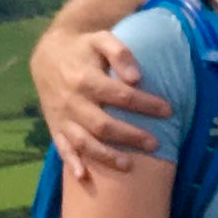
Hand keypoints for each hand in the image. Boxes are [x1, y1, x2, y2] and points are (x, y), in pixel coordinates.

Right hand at [32, 28, 169, 181]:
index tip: (169, 110)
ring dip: (105, 156)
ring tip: (129, 166)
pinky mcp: (55, 127)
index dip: (146, 104)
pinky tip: (83, 177)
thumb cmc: (84, 47)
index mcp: (84, 79)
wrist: (48, 55)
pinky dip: (71, 163)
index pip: (121, 96)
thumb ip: (121, 54)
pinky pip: (61, 148)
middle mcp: (71, 102)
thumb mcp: (102, 39)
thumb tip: (136, 78)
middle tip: (156, 144)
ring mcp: (62, 117)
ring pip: (83, 142)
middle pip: (103, 125)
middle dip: (130, 136)